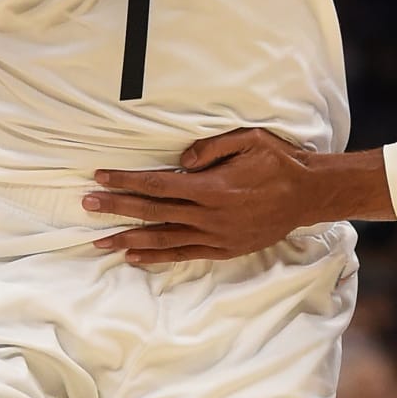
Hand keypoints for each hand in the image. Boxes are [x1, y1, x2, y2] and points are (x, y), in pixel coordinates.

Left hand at [85, 129, 317, 264]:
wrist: (309, 196)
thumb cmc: (279, 162)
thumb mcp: (249, 140)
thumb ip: (211, 148)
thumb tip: (180, 160)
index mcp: (213, 188)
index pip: (158, 185)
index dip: (127, 181)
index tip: (100, 177)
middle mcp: (210, 216)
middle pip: (153, 213)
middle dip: (117, 209)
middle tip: (87, 206)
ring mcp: (216, 237)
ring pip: (163, 239)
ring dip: (128, 238)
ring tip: (99, 240)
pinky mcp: (223, 249)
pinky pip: (183, 255)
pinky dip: (157, 256)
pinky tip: (134, 255)